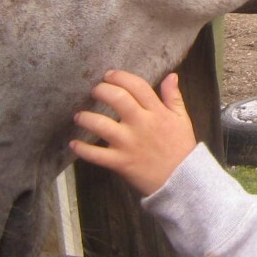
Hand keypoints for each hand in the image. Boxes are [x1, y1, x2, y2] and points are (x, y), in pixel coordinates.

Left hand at [71, 70, 197, 195]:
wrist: (182, 180)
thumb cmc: (180, 148)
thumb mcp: (182, 119)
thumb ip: (174, 97)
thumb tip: (170, 75)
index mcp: (157, 112)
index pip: (137, 86)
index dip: (120, 77)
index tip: (109, 75)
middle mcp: (141, 124)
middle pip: (117, 98)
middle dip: (101, 90)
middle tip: (94, 91)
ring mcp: (129, 144)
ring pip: (101, 125)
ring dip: (86, 118)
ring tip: (79, 116)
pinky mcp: (120, 162)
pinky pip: (96, 155)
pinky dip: (82, 149)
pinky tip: (74, 144)